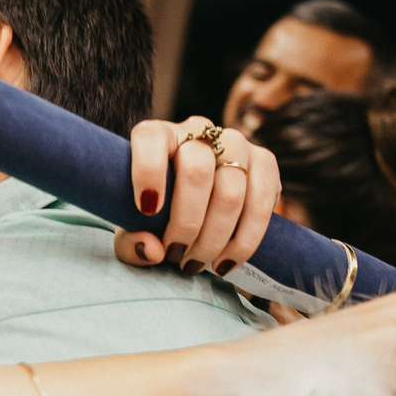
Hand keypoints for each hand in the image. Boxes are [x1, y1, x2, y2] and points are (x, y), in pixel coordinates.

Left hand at [115, 116, 279, 276]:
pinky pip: (262, 200)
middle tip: (176, 255)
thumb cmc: (155, 216)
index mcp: (157, 137)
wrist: (197, 213)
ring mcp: (235, 143)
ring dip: (214, 238)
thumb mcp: (133, 231)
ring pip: (231, 191)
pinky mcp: (264, 162)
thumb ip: (131, 243)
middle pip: (196, 171)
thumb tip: (154, 251)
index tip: (146, 210)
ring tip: (197, 263)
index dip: (148, 172)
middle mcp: (198, 132)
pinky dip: (244, 239)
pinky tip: (225, 261)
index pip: (150, 139)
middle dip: (186, 223)